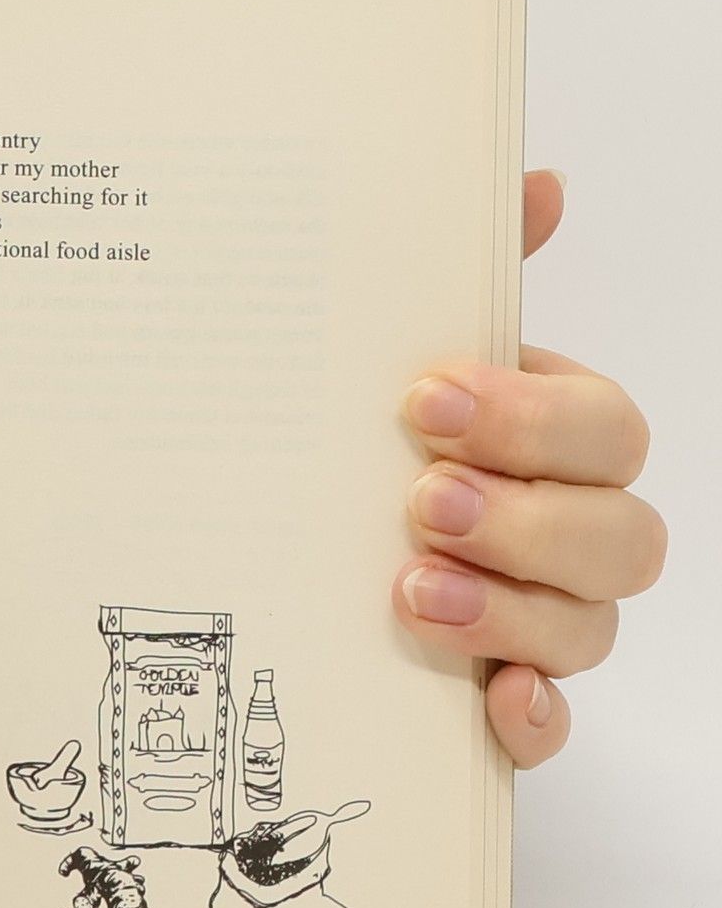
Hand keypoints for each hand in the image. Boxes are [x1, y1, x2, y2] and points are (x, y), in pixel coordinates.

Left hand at [393, 170, 665, 768]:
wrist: (288, 552)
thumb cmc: (367, 448)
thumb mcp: (390, 362)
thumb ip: (462, 284)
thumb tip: (535, 182)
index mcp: (552, 444)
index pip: (606, 428)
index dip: (532, 417)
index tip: (425, 400)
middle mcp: (567, 533)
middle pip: (620, 534)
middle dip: (527, 517)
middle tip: (421, 500)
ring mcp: (542, 621)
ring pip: (590, 627)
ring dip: (512, 611)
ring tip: (412, 593)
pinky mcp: (502, 700)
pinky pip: (549, 725)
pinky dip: (530, 719)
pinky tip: (491, 705)